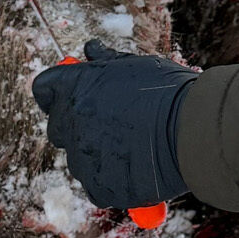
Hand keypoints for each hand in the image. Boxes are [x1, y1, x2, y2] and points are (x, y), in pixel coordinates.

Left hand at [31, 40, 193, 210]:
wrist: (194, 128)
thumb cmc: (169, 91)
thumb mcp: (136, 66)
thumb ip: (106, 61)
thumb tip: (90, 50)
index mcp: (74, 87)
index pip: (44, 89)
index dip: (58, 93)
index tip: (74, 95)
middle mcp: (70, 122)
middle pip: (57, 127)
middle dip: (77, 125)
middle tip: (112, 124)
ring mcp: (83, 158)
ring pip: (79, 158)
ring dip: (98, 154)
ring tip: (135, 147)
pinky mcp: (99, 187)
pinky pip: (97, 185)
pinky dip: (113, 180)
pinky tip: (139, 168)